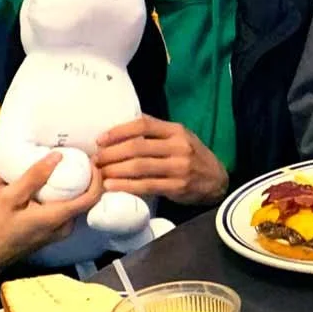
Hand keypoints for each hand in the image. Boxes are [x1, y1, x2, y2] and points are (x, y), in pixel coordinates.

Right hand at [0, 153, 102, 282]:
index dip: (96, 176)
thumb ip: (34, 176)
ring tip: (26, 171)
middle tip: (55, 158)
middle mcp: (63, 226)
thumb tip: (57, 156)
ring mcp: (56, 231)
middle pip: (79, 196)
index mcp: (58, 217)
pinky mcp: (48, 232)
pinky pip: (54, 208)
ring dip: (50, 184)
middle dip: (68, 175)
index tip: (90, 160)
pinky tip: (19, 186)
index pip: (92, 196)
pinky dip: (42, 195)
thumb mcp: (9, 197)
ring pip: (64, 201)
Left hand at [94, 116, 228, 205]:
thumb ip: (156, 130)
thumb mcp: (180, 136)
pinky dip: (126, 186)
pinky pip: (146, 186)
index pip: (143, 125)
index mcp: (176, 131)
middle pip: (138, 147)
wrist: (217, 180)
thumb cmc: (192, 156)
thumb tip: (123, 124)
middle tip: (95, 159)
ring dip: (115, 170)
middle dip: (111, 154)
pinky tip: (112, 186)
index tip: (100, 139)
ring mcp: (179, 168)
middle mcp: (178, 147)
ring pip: (139, 167)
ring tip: (99, 173)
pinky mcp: (177, 187)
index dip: (119, 131)